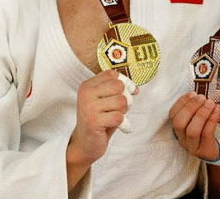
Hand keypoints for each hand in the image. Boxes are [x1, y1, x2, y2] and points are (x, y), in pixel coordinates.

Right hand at [66, 70, 134, 188]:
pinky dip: (124, 124)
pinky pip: (119, 117)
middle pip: (119, 86)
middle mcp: (86, 94)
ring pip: (121, 101)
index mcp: (88, 85)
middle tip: (120, 109)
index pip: (112, 74)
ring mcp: (88, 107)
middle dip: (125, 98)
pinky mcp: (93, 122)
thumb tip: (135, 89)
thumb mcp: (105, 101)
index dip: (125, 83)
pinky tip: (119, 127)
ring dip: (124, 112)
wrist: (84, 144)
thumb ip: (117, 91)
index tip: (126, 94)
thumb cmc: (98, 120)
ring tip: (117, 118)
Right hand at [169, 92, 219, 197]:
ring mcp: (193, 147)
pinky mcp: (205, 151)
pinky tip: (217, 110)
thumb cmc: (217, 128)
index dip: (181, 103)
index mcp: (180, 128)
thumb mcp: (209, 114)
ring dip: (201, 114)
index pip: (173, 115)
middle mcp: (183, 139)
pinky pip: (206, 134)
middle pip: (179, 123)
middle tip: (202, 98)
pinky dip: (212, 120)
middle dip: (190, 107)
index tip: (192, 93)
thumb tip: (206, 93)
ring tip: (211, 103)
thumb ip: (204, 105)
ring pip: (192, 130)